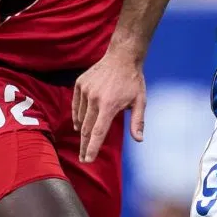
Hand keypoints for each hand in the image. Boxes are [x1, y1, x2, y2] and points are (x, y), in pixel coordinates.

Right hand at [72, 49, 145, 163]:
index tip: (88, 160)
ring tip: (84, 141)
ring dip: (82, 130)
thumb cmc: (133, 80)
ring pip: (80, 117)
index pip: (98, 132)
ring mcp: (85, 90)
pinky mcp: (80, 84)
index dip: (92, 148)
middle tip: (83, 159)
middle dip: (84, 146)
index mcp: (109, 105)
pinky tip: (79, 124)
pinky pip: (76, 105)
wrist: (121, 57)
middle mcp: (95, 98)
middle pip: (86, 128)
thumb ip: (138, 121)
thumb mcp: (140, 101)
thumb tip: (139, 140)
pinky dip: (77, 116)